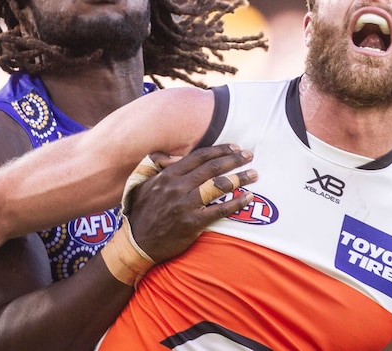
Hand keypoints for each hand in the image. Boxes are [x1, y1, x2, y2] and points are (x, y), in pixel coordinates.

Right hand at [126, 144, 255, 262]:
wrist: (137, 243)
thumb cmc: (142, 212)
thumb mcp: (141, 182)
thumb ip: (156, 164)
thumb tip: (176, 155)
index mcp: (168, 175)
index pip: (199, 157)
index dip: (219, 150)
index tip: (234, 147)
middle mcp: (178, 187)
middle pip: (212, 168)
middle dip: (234, 160)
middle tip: (249, 155)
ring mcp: (185, 205)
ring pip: (218, 186)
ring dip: (239, 178)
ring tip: (254, 174)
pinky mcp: (192, 223)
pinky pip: (219, 210)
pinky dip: (236, 203)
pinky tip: (248, 197)